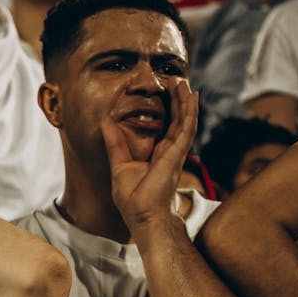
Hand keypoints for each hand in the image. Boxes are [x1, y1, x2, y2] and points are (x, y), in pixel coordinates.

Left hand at [101, 80, 198, 227]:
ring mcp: (175, 151)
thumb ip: (115, 144)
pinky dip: (190, 111)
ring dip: (184, 100)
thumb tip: (106, 122)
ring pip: (184, 119)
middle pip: (175, 119)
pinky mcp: (178, 153)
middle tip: (174, 80)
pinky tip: (192, 96)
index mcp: (156, 153)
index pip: (162, 125)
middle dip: (176, 99)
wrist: (144, 216)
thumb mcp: (119, 165)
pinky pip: (187, 127)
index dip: (162, 108)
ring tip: (183, 81)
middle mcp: (169, 150)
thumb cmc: (134, 199)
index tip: (158, 91)